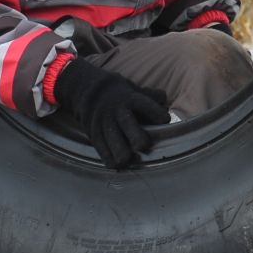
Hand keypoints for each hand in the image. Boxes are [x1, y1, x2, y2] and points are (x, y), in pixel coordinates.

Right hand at [51, 57, 168, 169]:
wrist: (88, 91)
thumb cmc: (120, 94)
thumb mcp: (135, 89)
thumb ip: (152, 96)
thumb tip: (164, 100)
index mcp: (130, 99)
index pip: (146, 106)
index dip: (157, 114)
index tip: (164, 119)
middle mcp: (117, 112)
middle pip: (131, 130)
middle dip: (140, 141)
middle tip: (144, 145)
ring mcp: (105, 125)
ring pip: (118, 148)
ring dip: (127, 156)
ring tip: (133, 157)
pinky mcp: (95, 136)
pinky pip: (105, 156)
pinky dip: (115, 162)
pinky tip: (121, 162)